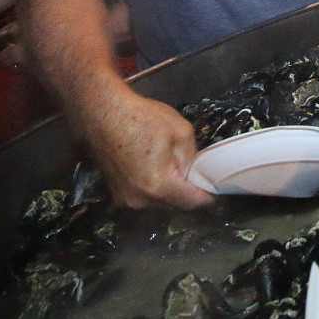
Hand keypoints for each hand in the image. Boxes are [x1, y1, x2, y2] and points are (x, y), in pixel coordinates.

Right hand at [75, 87, 213, 209]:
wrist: (102, 113)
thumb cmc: (142, 119)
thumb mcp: (181, 132)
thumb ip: (192, 158)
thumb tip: (195, 172)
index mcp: (159, 186)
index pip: (192, 203)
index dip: (207, 197)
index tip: (216, 191)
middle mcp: (141, 200)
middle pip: (174, 205)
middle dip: (187, 194)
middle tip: (196, 177)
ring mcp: (124, 199)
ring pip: (158, 203)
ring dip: (168, 192)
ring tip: (174, 171)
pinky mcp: (114, 194)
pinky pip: (142, 197)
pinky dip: (152, 189)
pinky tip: (154, 169)